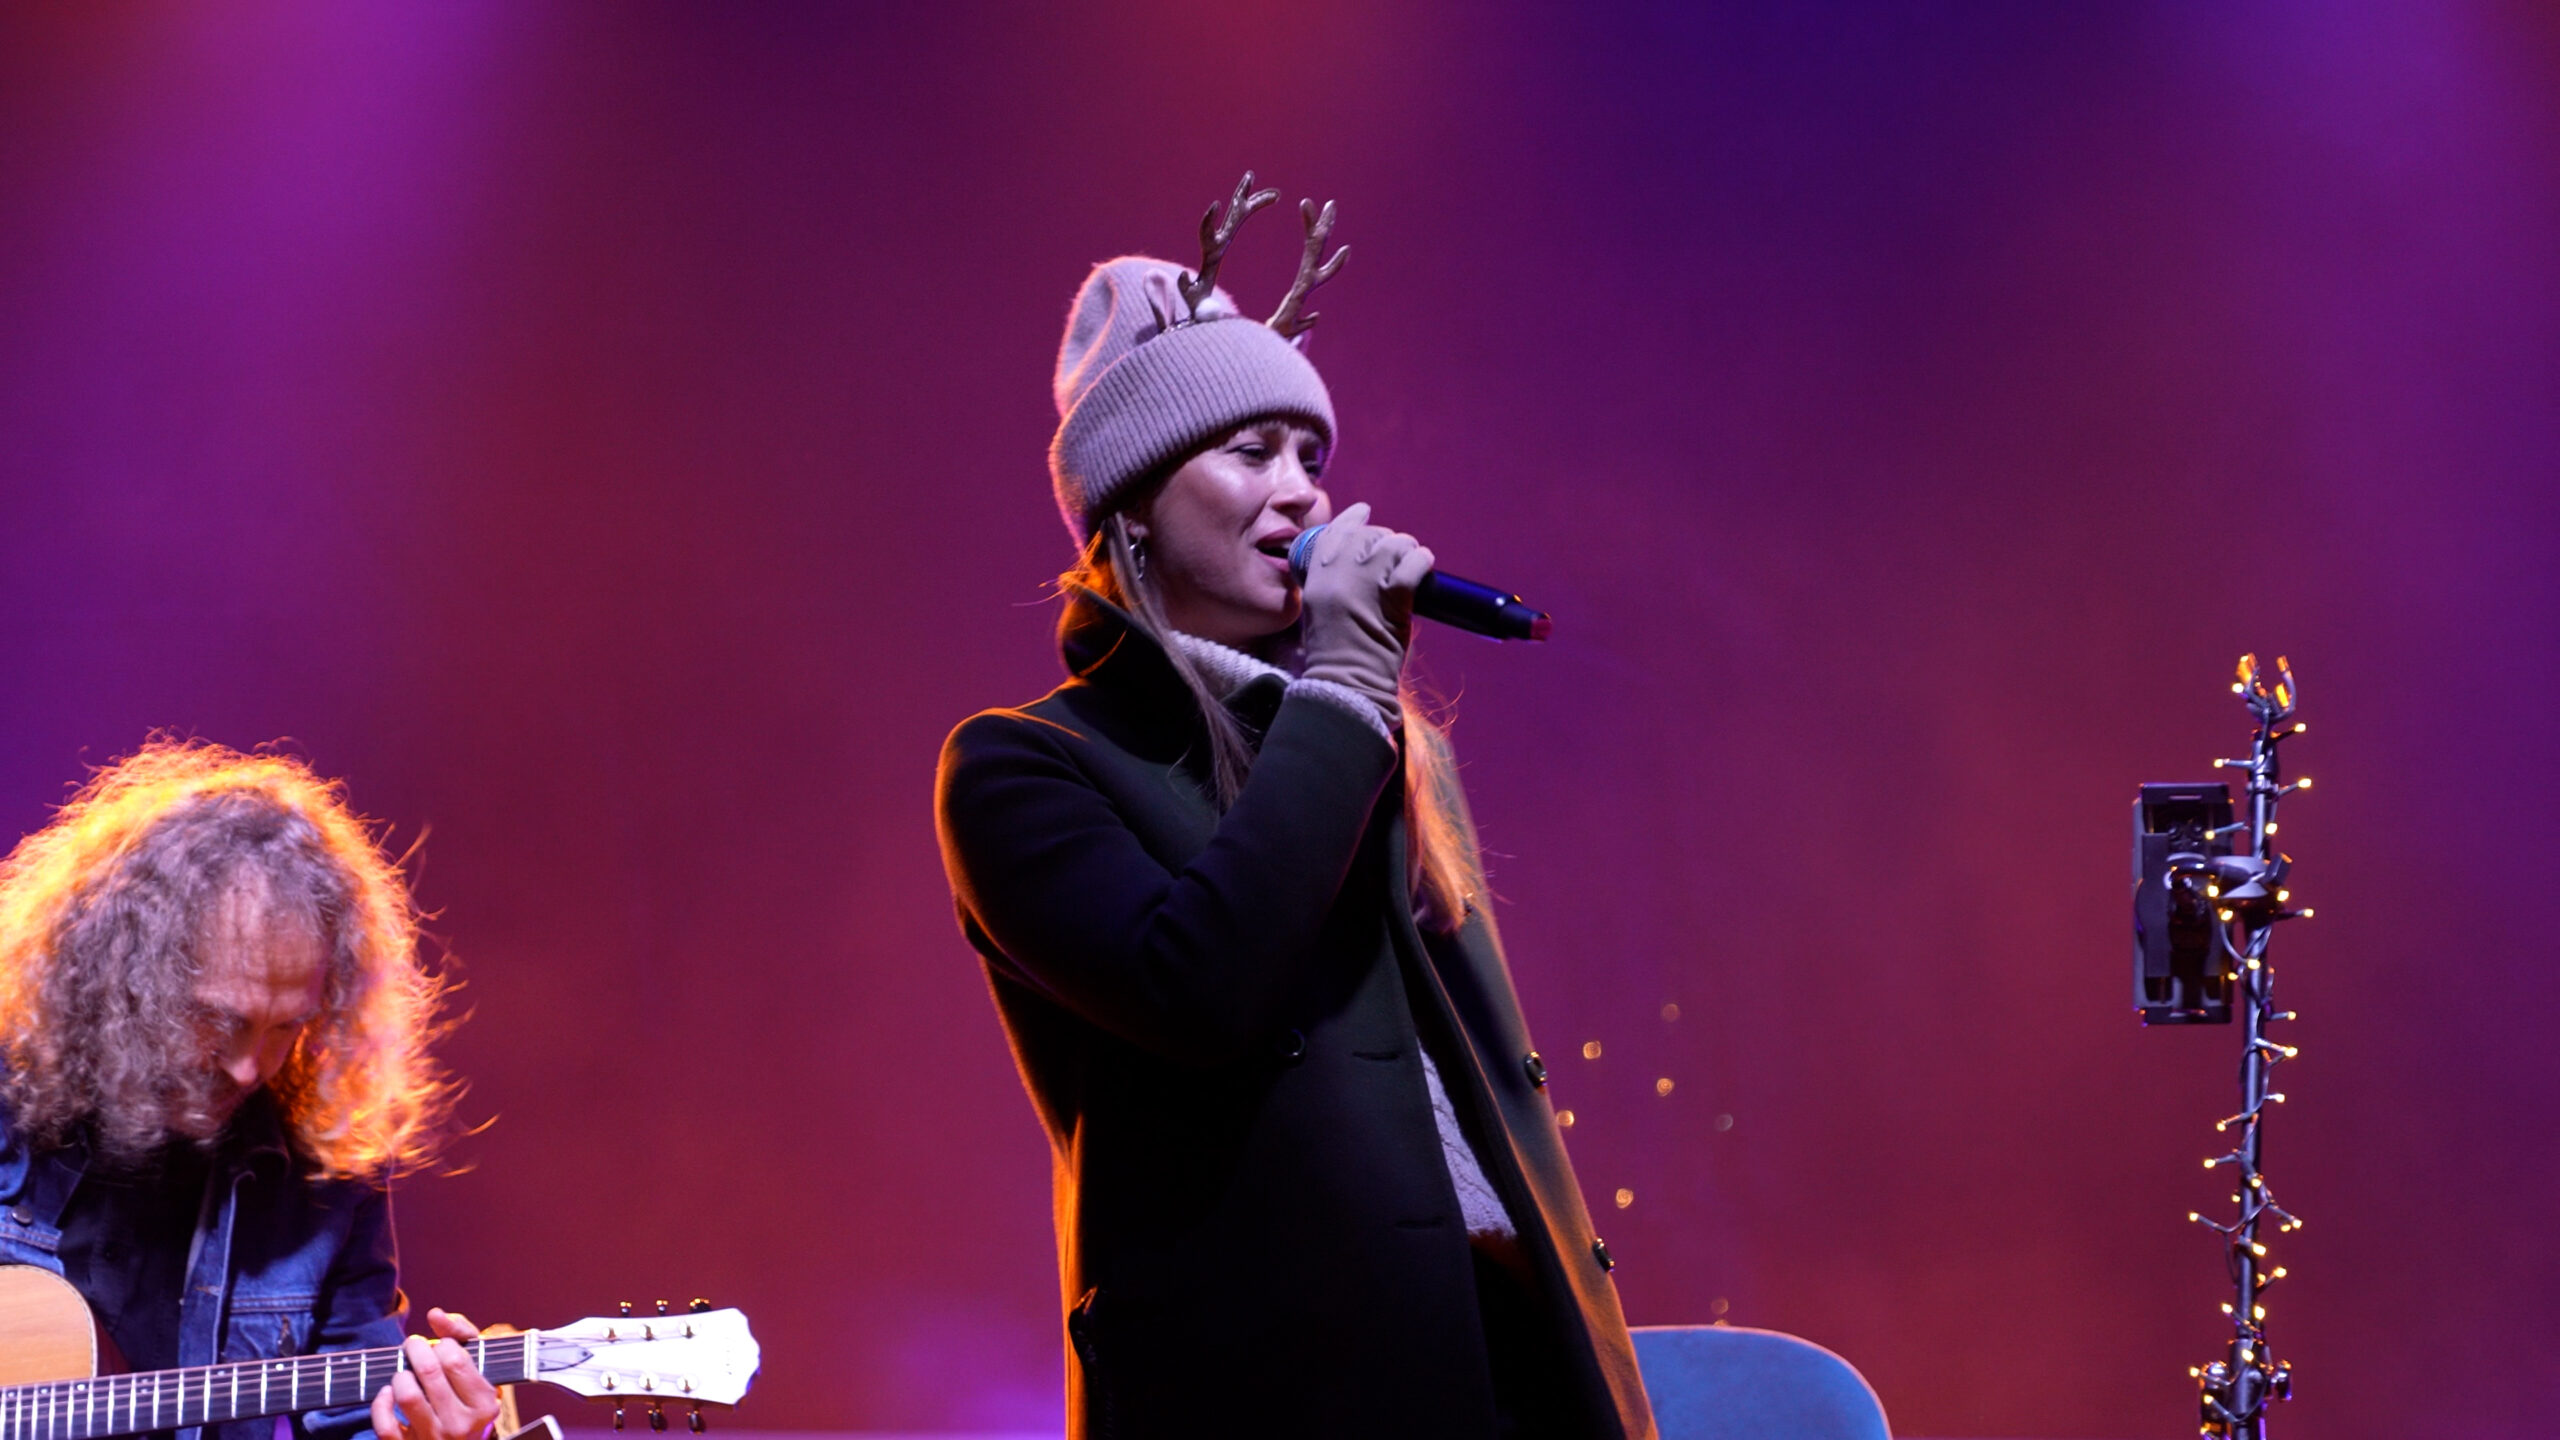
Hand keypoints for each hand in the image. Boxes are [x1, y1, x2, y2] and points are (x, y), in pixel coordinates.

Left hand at [371, 1308, 501, 1439]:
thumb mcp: (478, 1366)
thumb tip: (435, 1314)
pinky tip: (388, 1393)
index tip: (442, 1346)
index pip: (455, 1360)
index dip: (443, 1344)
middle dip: (416, 1349)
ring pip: (408, 1396)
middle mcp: (461, 1425)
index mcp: (484, 1405)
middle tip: (414, 1346)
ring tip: (405, 1372)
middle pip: (429, 1372)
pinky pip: (385, 1426)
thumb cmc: (466, 1398)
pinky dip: (381, 1404)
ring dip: (401, 1375)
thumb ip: (461, 1333)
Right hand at [1297, 501, 1434, 725]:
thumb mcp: (1319, 611)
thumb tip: (1359, 564)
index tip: (1364, 511)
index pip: (1334, 532)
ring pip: (1392, 544)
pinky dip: (1422, 560)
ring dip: (1406, 548)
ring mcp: (1365, 582)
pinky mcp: (1392, 596)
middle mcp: (1339, 573)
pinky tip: (1425, 564)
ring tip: (1411, 559)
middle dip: (1384, 539)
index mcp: (1316, 577)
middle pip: (1367, 535)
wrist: (1346, 683)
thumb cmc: (1335, 656)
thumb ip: (1331, 585)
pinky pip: (1412, 563)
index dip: (1353, 519)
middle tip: (1395, 554)